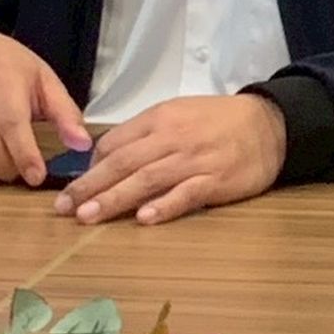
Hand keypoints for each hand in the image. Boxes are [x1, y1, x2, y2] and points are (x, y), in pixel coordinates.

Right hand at [0, 26, 90, 185]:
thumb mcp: (45, 80)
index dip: (24, 154)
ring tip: (7, 169)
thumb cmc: (10, 67)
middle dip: (7, 168)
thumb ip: (65, 113)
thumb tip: (83, 144)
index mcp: (6, 84)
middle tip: (24, 174)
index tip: (37, 177)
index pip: (12, 123)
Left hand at [54, 94, 286, 225]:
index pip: (116, 142)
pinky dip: (165, 207)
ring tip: (89, 217)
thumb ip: (146, 134)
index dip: (92, 165)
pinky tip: (145, 220)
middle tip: (64, 207)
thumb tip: (108, 159)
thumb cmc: (218, 121)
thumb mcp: (179, 114)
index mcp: (161, 118)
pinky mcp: (216, 180)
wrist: (268, 124)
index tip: (76, 187)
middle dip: (90, 186)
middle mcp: (173, 137)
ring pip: (147, 180)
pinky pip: (186, 194)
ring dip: (115, 199)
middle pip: (124, 163)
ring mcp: (195, 160)